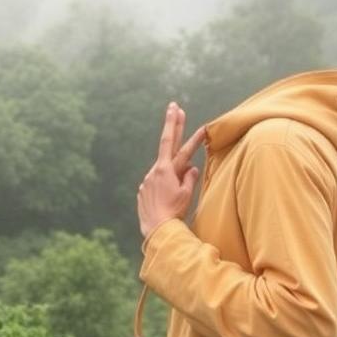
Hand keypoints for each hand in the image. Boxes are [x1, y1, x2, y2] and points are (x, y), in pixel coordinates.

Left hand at [137, 102, 205, 238]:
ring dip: (173, 177)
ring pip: (165, 171)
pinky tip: (165, 205)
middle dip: (173, 125)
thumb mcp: (186, 194)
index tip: (177, 109)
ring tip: (173, 197)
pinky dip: (165, 190)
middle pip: (167, 144)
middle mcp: (155, 171)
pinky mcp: (144, 190)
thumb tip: (193, 167)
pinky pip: (158, 185)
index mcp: (165, 169)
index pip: (171, 141)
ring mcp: (148, 179)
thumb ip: (190, 178)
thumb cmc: (174, 212)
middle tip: (174, 106)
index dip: (174, 124)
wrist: (156, 230)